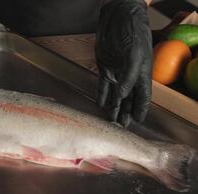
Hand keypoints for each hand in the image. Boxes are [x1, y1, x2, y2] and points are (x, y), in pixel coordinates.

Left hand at [95, 0, 152, 127]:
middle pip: (128, 98)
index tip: (138, 121)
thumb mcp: (134, 54)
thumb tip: (122, 96)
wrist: (117, 16)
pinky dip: (102, 96)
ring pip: (115, 94)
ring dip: (113, 107)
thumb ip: (129, 76)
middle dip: (125, 112)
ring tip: (110, 120)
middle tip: (121, 126)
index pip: (143, 96)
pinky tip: (101, 105)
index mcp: (142, 73)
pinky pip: (103, 85)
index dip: (141, 109)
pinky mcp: (104, 67)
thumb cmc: (132, 32)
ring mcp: (116, 72)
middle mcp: (129, 75)